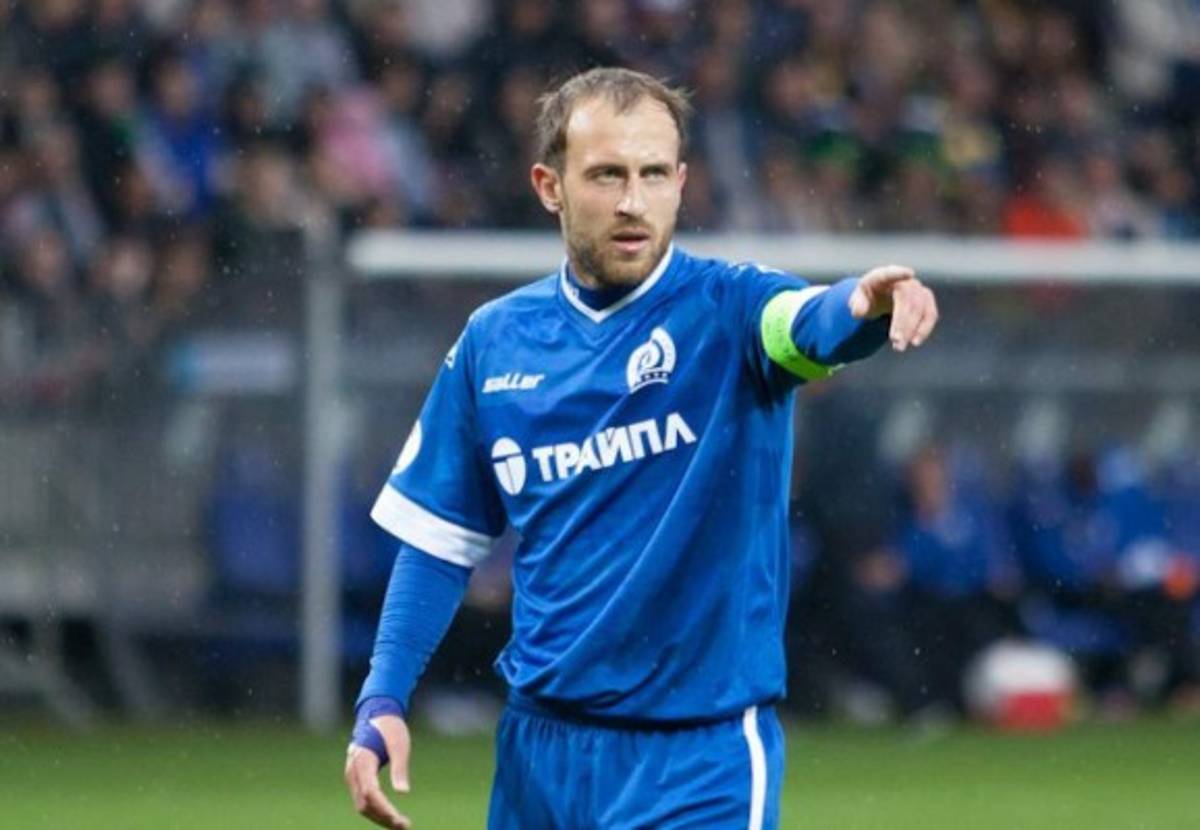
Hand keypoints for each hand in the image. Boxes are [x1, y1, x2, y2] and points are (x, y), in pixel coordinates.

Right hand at [345, 714, 412, 828]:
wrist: (377, 715)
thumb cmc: (390, 728)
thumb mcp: (400, 745)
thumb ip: (400, 768)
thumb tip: (403, 792)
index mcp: (363, 760)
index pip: (370, 792)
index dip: (383, 808)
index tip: (398, 819)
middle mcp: (353, 771)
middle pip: (364, 803)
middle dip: (383, 817)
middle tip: (405, 826)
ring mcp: (352, 776)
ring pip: (362, 805)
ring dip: (380, 817)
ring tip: (401, 825)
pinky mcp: (356, 779)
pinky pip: (363, 800)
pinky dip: (376, 810)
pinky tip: (391, 816)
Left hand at [848, 264, 938, 351]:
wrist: (881, 297)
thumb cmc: (868, 297)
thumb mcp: (857, 300)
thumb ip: (857, 305)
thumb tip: (859, 312)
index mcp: (882, 278)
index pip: (890, 273)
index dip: (900, 273)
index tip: (909, 273)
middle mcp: (903, 280)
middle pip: (907, 300)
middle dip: (903, 323)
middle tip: (896, 342)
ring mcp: (917, 289)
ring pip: (921, 308)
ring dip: (912, 329)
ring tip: (900, 346)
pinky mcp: (926, 300)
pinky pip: (930, 314)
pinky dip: (924, 329)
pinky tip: (915, 341)